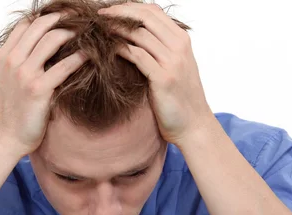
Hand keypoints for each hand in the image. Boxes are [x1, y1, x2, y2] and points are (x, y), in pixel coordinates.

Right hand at [0, 13, 87, 156]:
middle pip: (40, 26)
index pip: (25, 24)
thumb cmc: (6, 114)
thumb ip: (15, 64)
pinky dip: (80, 57)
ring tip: (88, 34)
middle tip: (80, 19)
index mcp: (4, 57)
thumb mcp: (3, 82)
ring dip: (73, 33)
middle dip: (63, 18)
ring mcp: (25, 74)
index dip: (45, 17)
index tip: (62, 17)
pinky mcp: (39, 89)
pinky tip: (90, 56)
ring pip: (53, 39)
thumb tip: (31, 52)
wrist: (3, 139)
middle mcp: (12, 61)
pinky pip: (64, 66)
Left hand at [99, 4, 214, 147]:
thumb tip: (132, 37)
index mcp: (181, 39)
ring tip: (98, 31)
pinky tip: (107, 50)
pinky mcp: (163, 78)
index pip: (153, 10)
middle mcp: (179, 46)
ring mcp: (173, 61)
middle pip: (145, 16)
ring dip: (115, 29)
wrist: (193, 126)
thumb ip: (159, 49)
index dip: (129, 7)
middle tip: (99, 15)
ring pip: (139, 33)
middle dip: (119, 12)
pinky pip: (137, 55)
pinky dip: (120, 49)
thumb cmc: (179, 99)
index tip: (109, 11)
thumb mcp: (173, 67)